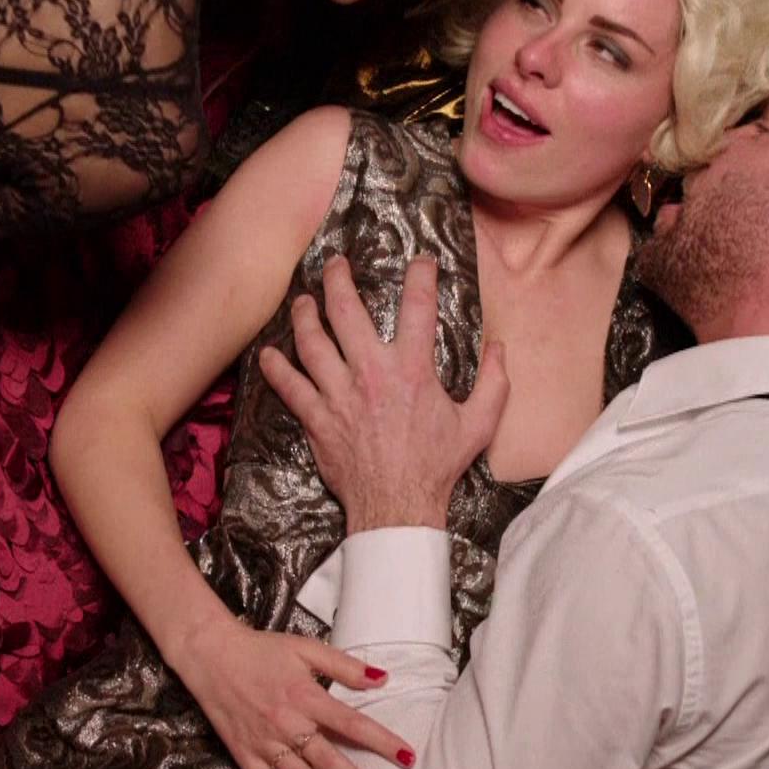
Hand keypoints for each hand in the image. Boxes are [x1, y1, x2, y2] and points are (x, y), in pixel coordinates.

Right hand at [171, 614, 411, 768]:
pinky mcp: (246, 756)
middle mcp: (288, 724)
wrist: (211, 655)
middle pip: (330, 760)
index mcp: (306, 696)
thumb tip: (382, 678)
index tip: (407, 756)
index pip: (352, 723)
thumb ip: (344, 665)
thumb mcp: (305, 648)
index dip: (382, 741)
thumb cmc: (261, 650)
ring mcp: (266, 744)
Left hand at [260, 255, 509, 532]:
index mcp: (412, 370)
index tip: (420, 260)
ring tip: (302, 301)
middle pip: (345, 311)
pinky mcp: (317, 419)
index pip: (417, 307)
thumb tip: (500, 348)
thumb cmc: (437, 466)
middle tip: (335, 264)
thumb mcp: (479, 424)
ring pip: (312, 342)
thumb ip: (494, 382)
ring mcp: (339, 395)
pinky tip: (268, 354)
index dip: (420, 276)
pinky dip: (277, 368)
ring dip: (304, 316)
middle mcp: (371, 374)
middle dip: (338, 280)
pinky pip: (290, 387)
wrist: (398, 507)